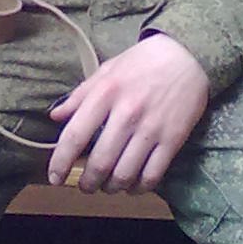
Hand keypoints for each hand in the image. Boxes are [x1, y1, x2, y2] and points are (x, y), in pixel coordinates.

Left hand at [47, 33, 209, 194]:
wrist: (187, 55)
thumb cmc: (143, 62)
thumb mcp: (107, 70)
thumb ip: (80, 95)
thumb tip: (55, 116)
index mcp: (106, 93)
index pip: (75, 136)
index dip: (61, 162)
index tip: (55, 177)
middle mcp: (127, 113)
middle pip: (100, 162)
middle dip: (88, 182)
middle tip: (85, 186)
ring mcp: (152, 128)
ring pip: (125, 174)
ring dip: (111, 188)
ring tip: (107, 186)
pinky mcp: (173, 139)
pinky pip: (153, 174)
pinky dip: (139, 187)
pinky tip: (133, 186)